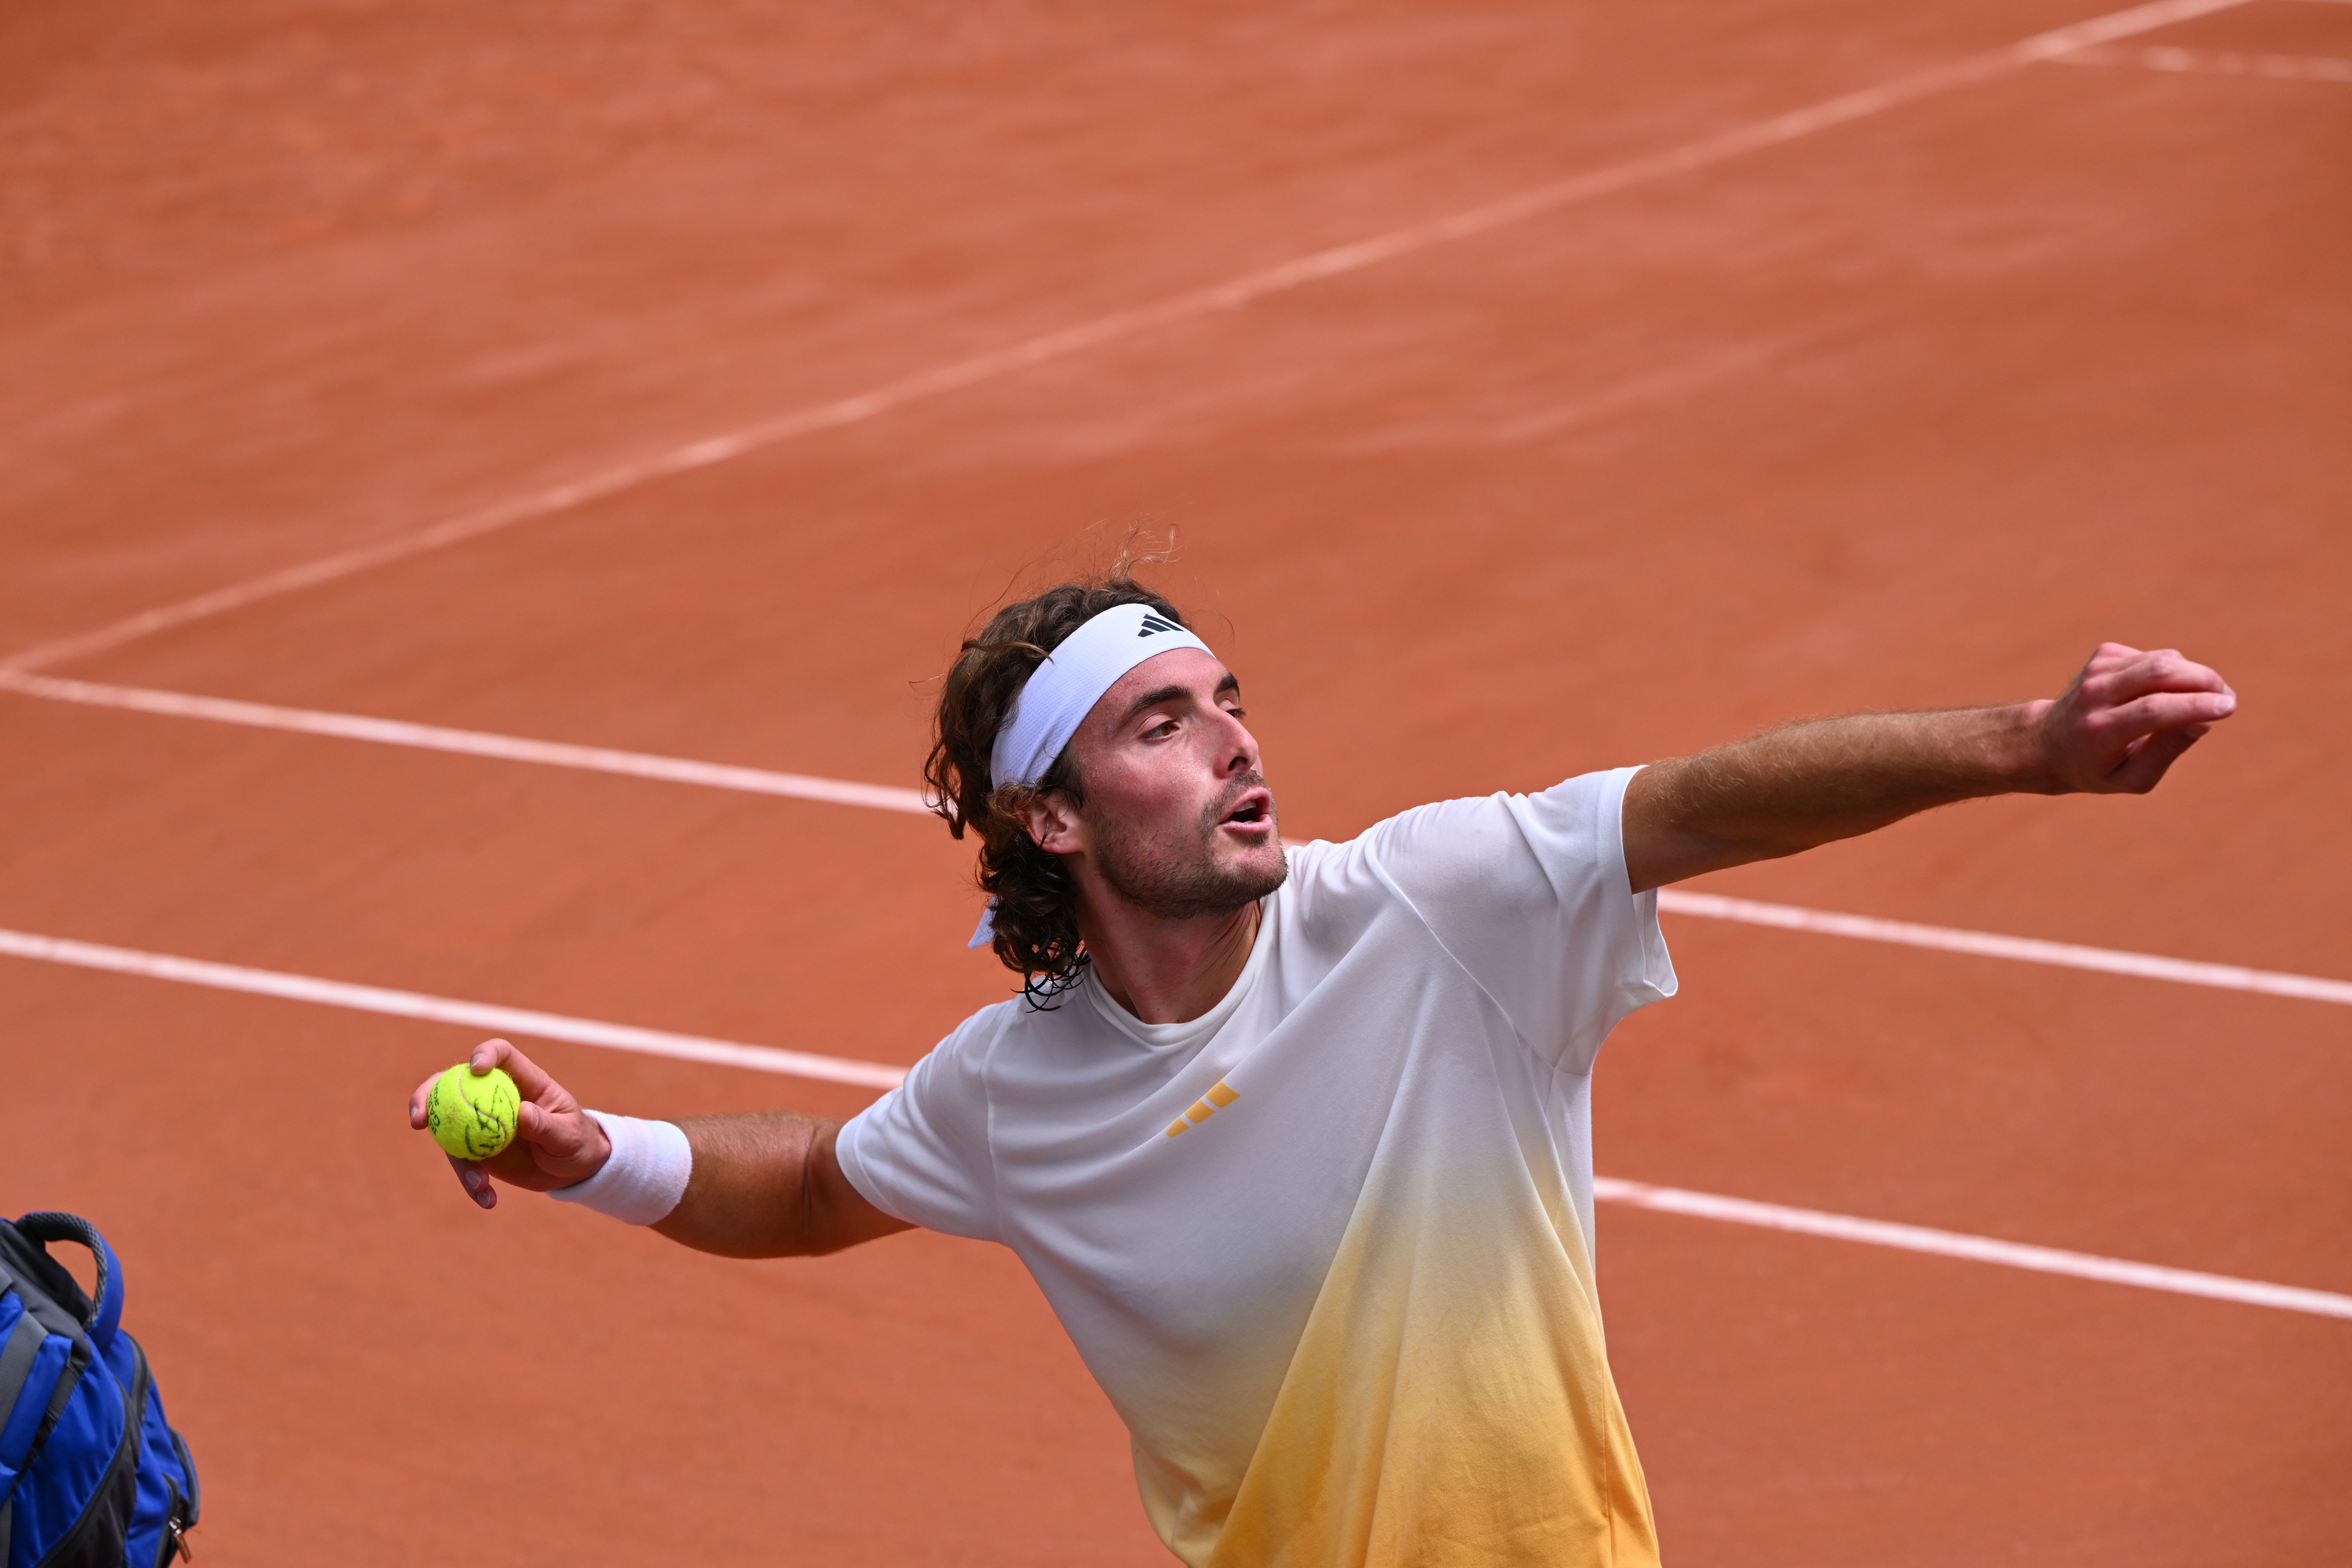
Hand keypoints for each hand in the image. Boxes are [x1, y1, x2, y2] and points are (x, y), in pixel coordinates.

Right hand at [407, 1039, 611, 1210]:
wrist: (572, 1170)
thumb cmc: (576, 1141)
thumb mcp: (569, 1135)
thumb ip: (546, 1125)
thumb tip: (522, 1113)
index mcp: (523, 1080)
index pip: (501, 1055)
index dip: (485, 1054)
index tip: (475, 1068)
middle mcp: (495, 1096)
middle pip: (451, 1083)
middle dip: (426, 1095)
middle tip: (418, 1120)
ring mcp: (481, 1122)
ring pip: (448, 1127)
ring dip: (455, 1156)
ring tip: (479, 1182)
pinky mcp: (477, 1149)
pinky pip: (462, 1162)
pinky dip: (470, 1180)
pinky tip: (488, 1199)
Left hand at [2031, 643, 2234, 793]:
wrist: (2046, 743)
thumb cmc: (2096, 767)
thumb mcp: (2132, 778)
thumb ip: (2167, 751)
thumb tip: (2203, 720)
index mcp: (2100, 732)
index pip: (2153, 710)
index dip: (2195, 705)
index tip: (2228, 706)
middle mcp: (2094, 696)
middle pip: (2159, 673)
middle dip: (2204, 681)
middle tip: (2227, 699)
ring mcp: (2097, 670)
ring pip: (2161, 659)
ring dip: (2195, 675)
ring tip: (2206, 699)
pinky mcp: (2104, 655)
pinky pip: (2154, 656)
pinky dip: (2172, 672)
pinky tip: (2162, 692)